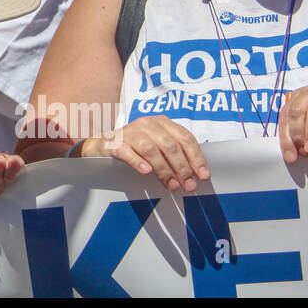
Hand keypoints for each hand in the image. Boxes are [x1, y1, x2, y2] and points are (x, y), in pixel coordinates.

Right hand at [91, 116, 209, 191]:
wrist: (104, 144)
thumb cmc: (136, 147)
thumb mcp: (157, 144)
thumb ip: (174, 154)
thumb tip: (195, 176)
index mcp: (162, 122)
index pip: (185, 137)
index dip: (196, 157)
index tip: (203, 175)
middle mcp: (147, 123)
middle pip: (169, 145)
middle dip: (182, 167)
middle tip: (189, 185)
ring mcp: (130, 132)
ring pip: (151, 150)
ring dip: (164, 170)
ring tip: (172, 185)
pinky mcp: (114, 142)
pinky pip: (127, 152)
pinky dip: (138, 162)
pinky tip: (146, 172)